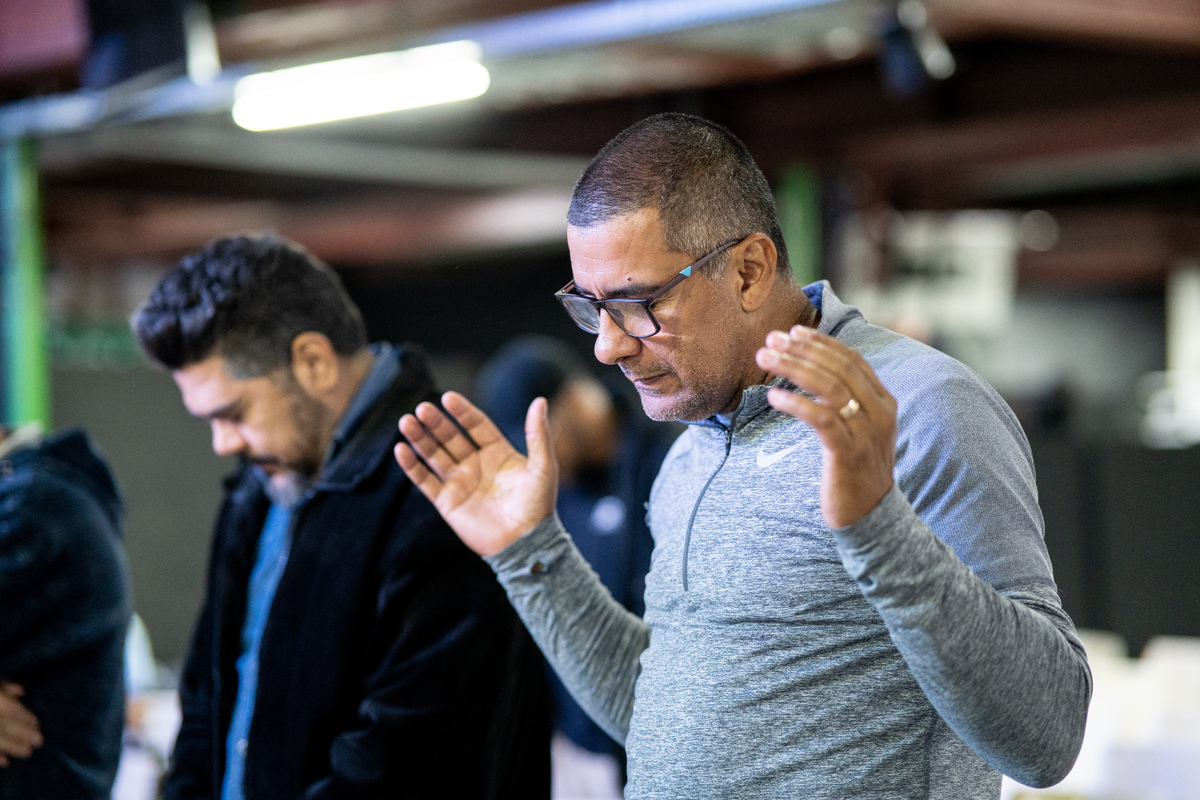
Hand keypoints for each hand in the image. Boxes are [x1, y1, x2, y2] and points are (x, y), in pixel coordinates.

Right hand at [0, 683, 41, 766]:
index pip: (10, 708)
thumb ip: (3, 687)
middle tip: (39, 741)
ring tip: (28, 752)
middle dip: (22, 733)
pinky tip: (5, 762)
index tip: (37, 724)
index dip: (25, 716)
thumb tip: (21, 691)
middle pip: (4, 724)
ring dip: (12, 746)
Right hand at [394, 391, 557, 556]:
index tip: (448, 398)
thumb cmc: (538, 505)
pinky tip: (401, 449)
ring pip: (434, 455)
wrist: (525, 542)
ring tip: (406, 422)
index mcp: (497, 452)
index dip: (462, 412)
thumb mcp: (543, 465)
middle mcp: (475, 464)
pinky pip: (425, 481)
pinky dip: (412, 466)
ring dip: (419, 438)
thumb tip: (540, 400)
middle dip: (435, 423)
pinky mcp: (447, 501)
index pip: (475, 425)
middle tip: (421, 408)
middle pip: (450, 437)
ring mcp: (459, 482)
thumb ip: (538, 434)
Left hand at [756, 325, 896, 528]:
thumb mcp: (857, 429)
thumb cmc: (855, 469)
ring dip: (793, 368)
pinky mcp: (849, 453)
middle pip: (838, 368)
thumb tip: (811, 371)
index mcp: (882, 401)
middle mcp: (879, 412)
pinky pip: (821, 419)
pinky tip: (773, 395)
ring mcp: (866, 432)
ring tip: (765, 359)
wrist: (871, 516)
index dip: (821, 343)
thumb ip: (844, 401)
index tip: (792, 331)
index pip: (851, 359)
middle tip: (769, 341)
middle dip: (801, 350)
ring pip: (829, 387)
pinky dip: (796, 403)